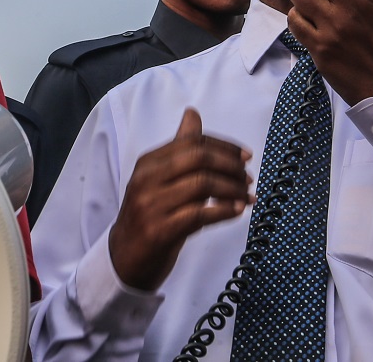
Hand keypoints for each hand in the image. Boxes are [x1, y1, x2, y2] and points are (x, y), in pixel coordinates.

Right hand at [108, 108, 252, 291]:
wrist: (124, 258)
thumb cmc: (150, 214)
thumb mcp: (160, 178)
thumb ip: (179, 148)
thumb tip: (193, 113)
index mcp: (149, 162)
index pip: (193, 142)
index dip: (224, 147)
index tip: (246, 156)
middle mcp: (146, 180)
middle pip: (199, 158)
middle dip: (231, 165)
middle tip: (247, 177)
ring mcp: (151, 205)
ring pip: (202, 185)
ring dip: (232, 189)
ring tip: (247, 196)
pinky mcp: (159, 231)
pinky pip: (200, 214)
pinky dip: (224, 211)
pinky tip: (237, 211)